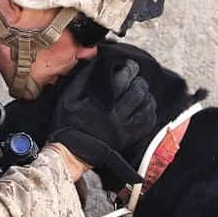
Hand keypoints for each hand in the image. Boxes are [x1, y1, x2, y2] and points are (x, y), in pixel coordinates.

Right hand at [49, 59, 155, 181]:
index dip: (130, 69)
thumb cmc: (67, 124)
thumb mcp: (68, 98)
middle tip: (137, 78)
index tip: (131, 66)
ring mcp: (123, 129)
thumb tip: (96, 63)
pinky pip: (146, 124)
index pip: (122, 80)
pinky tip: (146, 107)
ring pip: (145, 108)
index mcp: (100, 103)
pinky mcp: (127, 139)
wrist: (71, 153)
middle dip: (140, 82)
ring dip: (147, 96)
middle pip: (137, 93)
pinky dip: (150, 113)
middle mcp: (114, 116)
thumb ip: (83, 79)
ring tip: (143, 92)